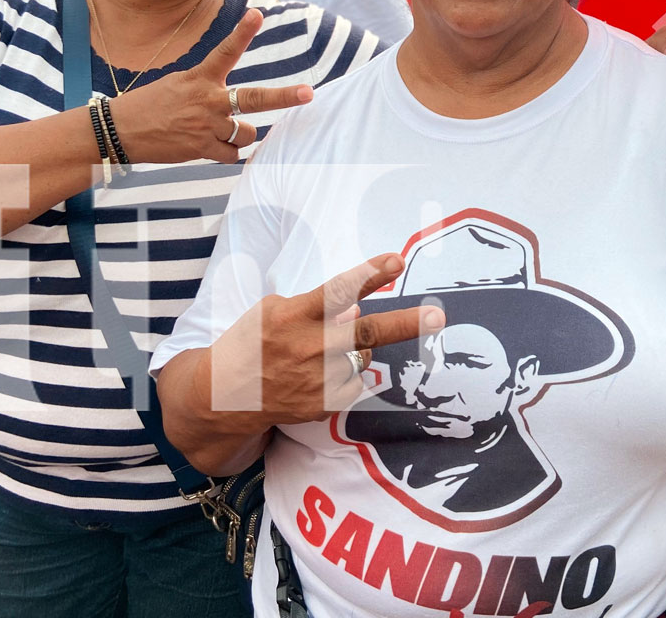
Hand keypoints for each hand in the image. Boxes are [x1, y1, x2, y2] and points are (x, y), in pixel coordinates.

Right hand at [107, 8, 313, 163]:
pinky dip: (227, 152)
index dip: (243, 32)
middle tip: (307, 93)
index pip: (225, 51)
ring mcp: (206, 126)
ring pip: (246, 134)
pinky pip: (231, 154)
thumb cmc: (151, 104)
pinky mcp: (201, 149)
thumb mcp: (179, 83)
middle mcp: (207, 100)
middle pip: (254, 99)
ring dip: (239, 135)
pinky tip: (209, 145)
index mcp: (200, 78)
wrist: (120, 130)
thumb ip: (208, 87)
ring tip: (216, 130)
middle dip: (284, 96)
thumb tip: (234, 105)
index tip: (257, 14)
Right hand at [209, 255, 444, 426]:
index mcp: (292, 316)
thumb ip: (316, 307)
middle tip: (438, 315)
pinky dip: (343, 374)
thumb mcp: (274, 311)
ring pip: (362, 356)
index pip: (337, 291)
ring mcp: (318, 380)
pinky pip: (353, 381)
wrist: (227, 395)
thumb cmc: (253, 342)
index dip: (369, 275)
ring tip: (319, 353)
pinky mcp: (324, 405)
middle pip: (366, 333)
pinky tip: (316, 375)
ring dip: (353, 350)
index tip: (395, 261)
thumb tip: (356, 309)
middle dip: (406, 324)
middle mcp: (308, 348)